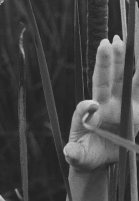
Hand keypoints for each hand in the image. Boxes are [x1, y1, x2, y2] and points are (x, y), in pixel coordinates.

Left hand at [64, 36, 138, 170]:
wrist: (98, 159)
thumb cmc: (84, 155)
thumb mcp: (78, 157)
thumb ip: (74, 154)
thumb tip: (70, 151)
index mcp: (89, 116)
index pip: (85, 107)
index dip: (87, 106)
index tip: (93, 106)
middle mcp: (106, 105)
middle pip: (107, 80)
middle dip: (110, 61)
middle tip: (112, 41)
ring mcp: (123, 106)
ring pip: (127, 80)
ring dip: (130, 62)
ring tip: (131, 42)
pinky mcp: (136, 113)